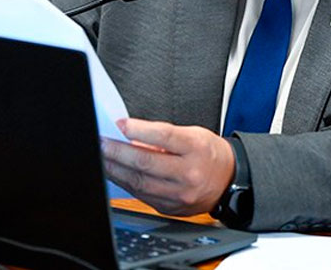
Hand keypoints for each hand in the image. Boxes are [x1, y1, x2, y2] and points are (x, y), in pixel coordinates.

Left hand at [101, 118, 235, 215]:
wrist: (229, 180)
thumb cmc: (209, 153)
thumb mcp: (192, 134)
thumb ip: (162, 135)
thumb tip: (130, 135)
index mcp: (196, 148)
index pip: (163, 136)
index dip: (138, 130)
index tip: (119, 124)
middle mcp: (189, 173)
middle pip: (146, 162)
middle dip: (117, 152)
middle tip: (101, 142)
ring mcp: (179, 194)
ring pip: (139, 182)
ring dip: (115, 169)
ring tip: (102, 157)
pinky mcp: (171, 207)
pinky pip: (142, 195)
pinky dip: (125, 183)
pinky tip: (115, 173)